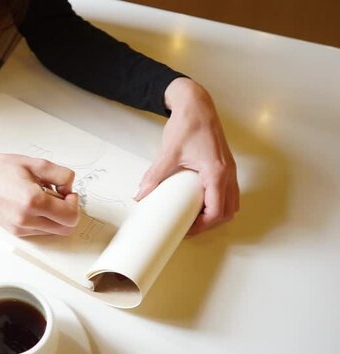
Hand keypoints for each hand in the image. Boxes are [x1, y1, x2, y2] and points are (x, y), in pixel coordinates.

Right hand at [0, 144, 79, 235]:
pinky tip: (34, 205)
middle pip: (66, 229)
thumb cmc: (1, 168)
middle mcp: (26, 219)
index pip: (71, 216)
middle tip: (60, 197)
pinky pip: (41, 231)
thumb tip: (70, 188)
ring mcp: (20, 228)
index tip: (67, 192)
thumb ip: (61, 174)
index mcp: (33, 201)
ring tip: (44, 198)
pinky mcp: (15, 232)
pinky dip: (44, 220)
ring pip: (54, 232)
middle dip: (69, 212)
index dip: (74, 203)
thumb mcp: (36, 163)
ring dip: (56, 217)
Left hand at [134, 77, 238, 233]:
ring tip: (195, 217)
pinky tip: (201, 201)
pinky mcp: (226, 165)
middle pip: (228, 211)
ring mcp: (230, 169)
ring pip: (232, 203)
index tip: (187, 229)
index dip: (203, 226)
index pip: (217, 210)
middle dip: (210, 223)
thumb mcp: (168, 153)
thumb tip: (141, 195)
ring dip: (217, 214)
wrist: (196, 104)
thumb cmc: (187, 124)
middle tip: (189, 227)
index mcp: (216, 172)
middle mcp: (228, 173)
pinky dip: (219, 202)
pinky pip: (229, 192)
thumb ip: (155, 176)